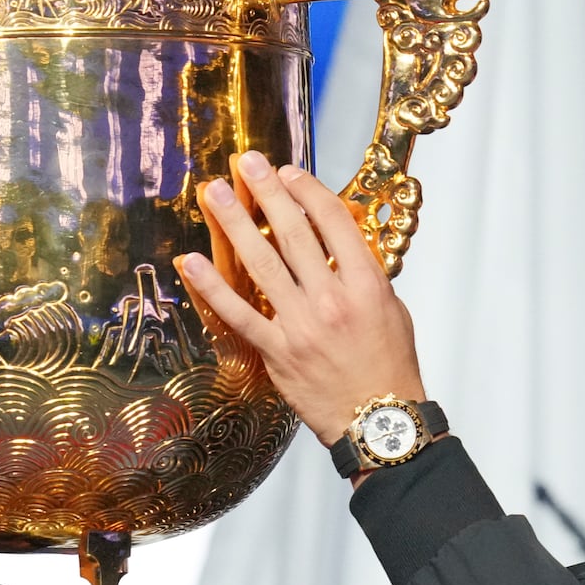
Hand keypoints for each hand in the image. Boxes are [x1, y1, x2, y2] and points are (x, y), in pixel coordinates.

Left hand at [177, 150, 426, 447]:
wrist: (379, 420)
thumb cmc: (389, 368)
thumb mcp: (392, 311)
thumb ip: (364, 277)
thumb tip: (336, 248)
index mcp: (366, 284)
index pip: (334, 222)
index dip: (308, 190)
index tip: (289, 172)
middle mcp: (332, 298)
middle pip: (294, 232)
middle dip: (267, 193)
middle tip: (247, 163)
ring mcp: (302, 325)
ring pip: (262, 264)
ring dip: (235, 225)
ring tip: (216, 194)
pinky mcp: (277, 351)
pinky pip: (238, 314)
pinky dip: (213, 287)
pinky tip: (193, 262)